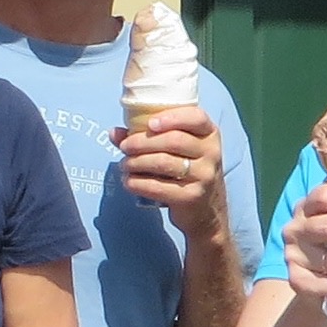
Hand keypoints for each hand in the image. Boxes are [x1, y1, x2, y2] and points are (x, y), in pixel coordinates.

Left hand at [112, 105, 228, 234]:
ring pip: (164, 163)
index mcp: (209, 133)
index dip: (172, 118)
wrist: (206, 209)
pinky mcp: (192, 197)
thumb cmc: (187, 170)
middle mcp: (212, 153)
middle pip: (173, 140)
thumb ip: (148, 136)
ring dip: (137, 162)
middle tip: (124, 147)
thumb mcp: (177, 149)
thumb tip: (114, 132)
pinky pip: (160, 187)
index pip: (196, 117)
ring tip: (124, 165)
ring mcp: (204, 176)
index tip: (150, 123)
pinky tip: (129, 182)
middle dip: (142, 142)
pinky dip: (139, 183)